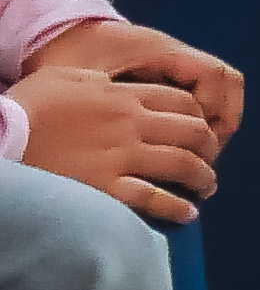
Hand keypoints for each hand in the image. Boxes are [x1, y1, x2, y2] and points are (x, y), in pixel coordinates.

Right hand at [11, 61, 221, 219]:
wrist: (2, 134)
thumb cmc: (28, 105)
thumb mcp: (68, 77)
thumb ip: (100, 82)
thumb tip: (114, 87)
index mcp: (123, 96)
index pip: (182, 102)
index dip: (200, 116)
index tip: (201, 129)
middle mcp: (131, 124)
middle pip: (191, 132)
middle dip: (209, 147)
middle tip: (210, 158)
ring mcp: (120, 156)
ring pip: (181, 164)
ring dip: (202, 176)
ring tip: (206, 186)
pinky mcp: (103, 186)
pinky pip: (152, 197)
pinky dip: (175, 206)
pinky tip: (187, 213)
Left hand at [36, 19, 236, 153]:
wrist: (49, 34)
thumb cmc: (62, 57)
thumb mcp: (80, 82)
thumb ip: (109, 107)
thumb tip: (140, 144)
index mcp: (159, 51)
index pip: (214, 76)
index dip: (214, 112)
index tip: (195, 144)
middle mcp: (174, 54)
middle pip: (227, 82)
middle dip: (221, 121)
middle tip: (203, 155)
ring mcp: (172, 62)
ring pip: (220, 88)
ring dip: (215, 120)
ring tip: (195, 152)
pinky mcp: (165, 72)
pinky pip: (201, 92)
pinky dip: (201, 116)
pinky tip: (178, 141)